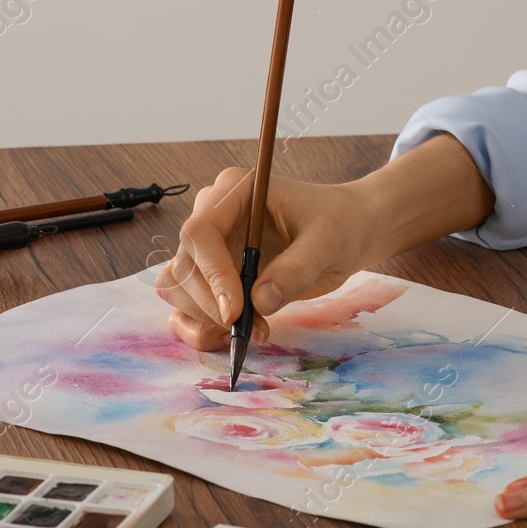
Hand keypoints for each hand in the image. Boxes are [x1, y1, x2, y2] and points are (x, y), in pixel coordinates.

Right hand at [156, 166, 386, 349]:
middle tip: (251, 327)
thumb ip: (295, 268)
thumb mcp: (326, 241)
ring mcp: (210, 247)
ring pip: (178, 287)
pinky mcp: (214, 275)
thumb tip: (260, 301)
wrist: (348, 231)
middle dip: (211, 304)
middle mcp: (213, 216)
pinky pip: (187, 305)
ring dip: (205, 318)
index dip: (212, 274)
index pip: (200, 231)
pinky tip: (233, 337)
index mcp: (235, 191)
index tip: (235, 311)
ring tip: (253, 330)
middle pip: (183, 264)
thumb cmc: (338, 223)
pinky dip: (202, 326)